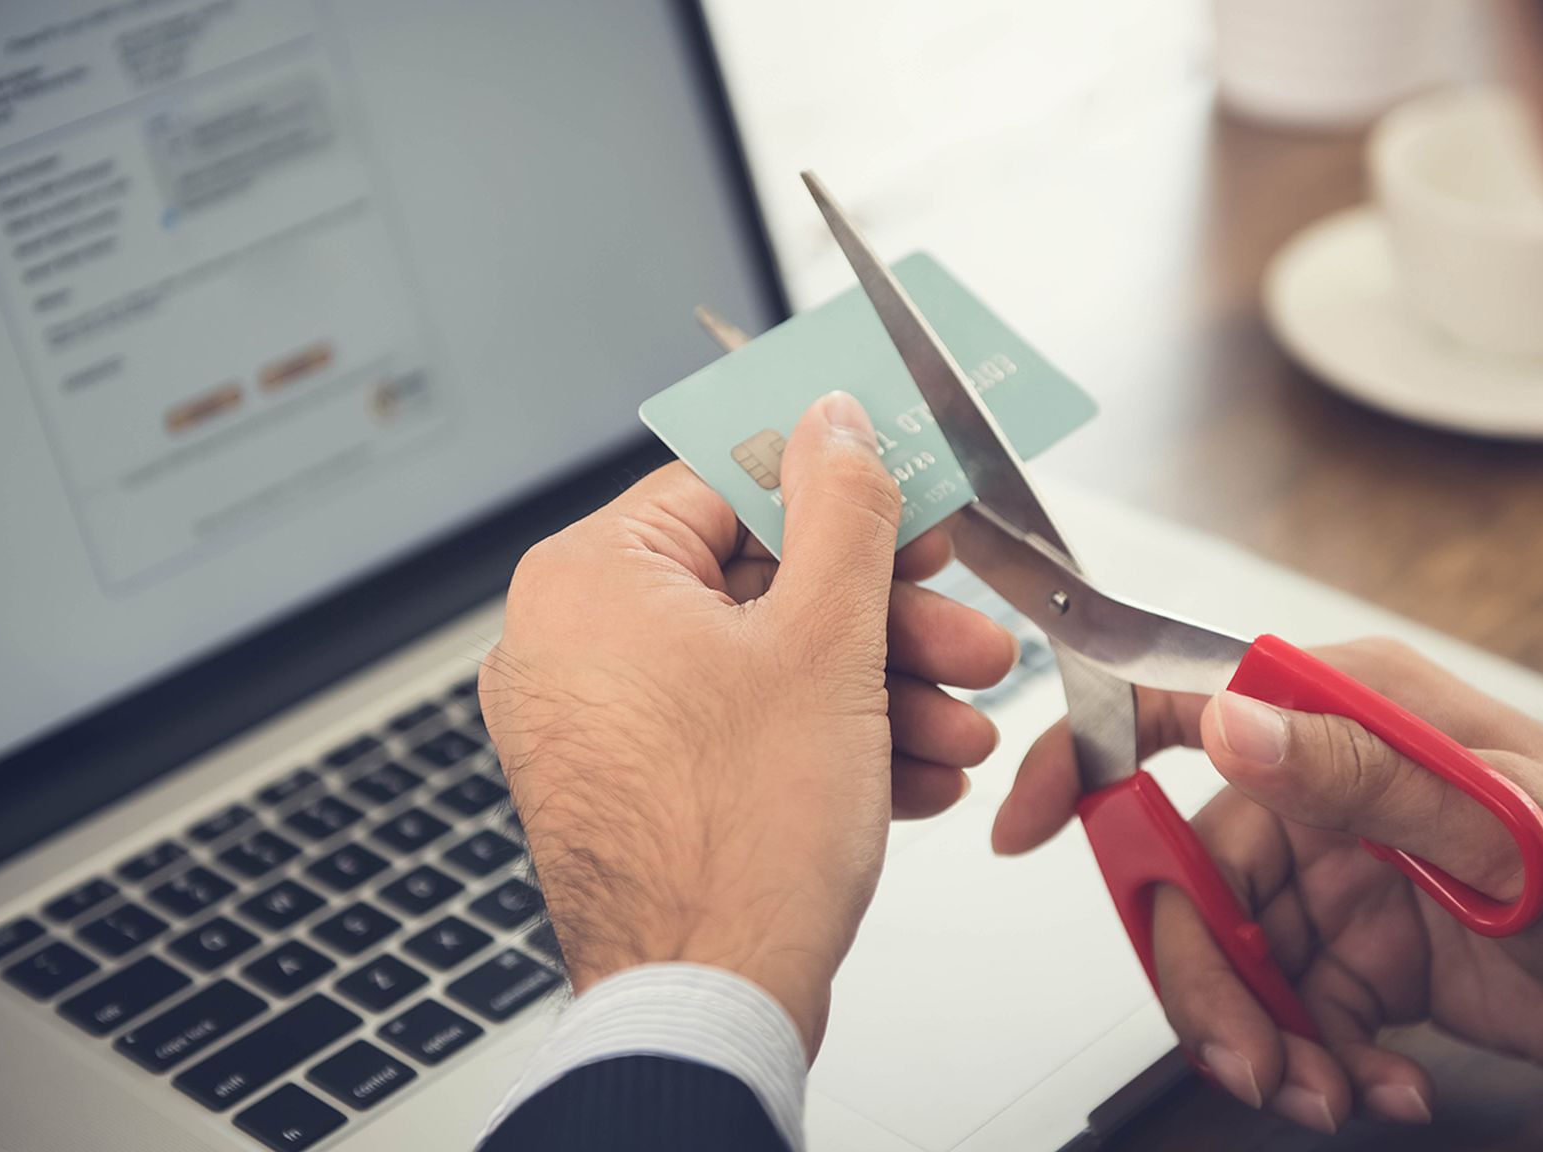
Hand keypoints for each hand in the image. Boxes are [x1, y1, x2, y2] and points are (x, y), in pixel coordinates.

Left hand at [482, 393, 1017, 1053]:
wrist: (707, 1007)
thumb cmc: (738, 841)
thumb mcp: (825, 641)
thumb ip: (842, 512)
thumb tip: (837, 422)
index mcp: (590, 581)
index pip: (727, 483)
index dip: (842, 495)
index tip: (911, 506)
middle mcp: (575, 647)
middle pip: (760, 586)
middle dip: (886, 623)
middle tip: (967, 637)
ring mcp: (603, 726)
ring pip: (764, 669)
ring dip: (879, 693)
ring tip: (963, 727)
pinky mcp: (640, 791)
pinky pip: (742, 734)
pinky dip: (830, 746)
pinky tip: (916, 776)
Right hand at [993, 639, 1542, 1131]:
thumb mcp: (1500, 822)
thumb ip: (1357, 774)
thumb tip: (1229, 725)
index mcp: (1345, 719)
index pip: (1182, 712)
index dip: (1087, 759)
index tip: (1023, 821)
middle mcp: (1330, 792)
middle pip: (1198, 879)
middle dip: (1207, 977)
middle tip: (1248, 1056)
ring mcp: (1350, 876)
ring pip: (1242, 959)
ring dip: (1267, 1038)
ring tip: (1326, 1094)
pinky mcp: (1377, 954)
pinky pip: (1301, 1013)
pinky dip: (1326, 1063)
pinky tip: (1383, 1087)